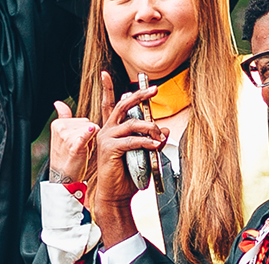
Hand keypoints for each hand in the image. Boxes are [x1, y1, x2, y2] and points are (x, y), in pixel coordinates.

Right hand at [48, 101, 98, 181]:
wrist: (63, 179)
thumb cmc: (66, 157)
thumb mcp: (63, 135)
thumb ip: (63, 116)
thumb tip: (58, 103)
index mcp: (58, 124)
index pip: (83, 120)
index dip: (85, 132)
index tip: (78, 143)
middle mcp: (61, 128)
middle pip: (88, 123)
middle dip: (89, 135)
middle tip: (81, 149)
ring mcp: (67, 136)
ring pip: (93, 129)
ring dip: (92, 141)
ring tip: (83, 152)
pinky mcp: (75, 145)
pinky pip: (87, 133)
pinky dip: (91, 134)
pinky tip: (90, 134)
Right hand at [84, 72, 163, 246]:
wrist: (116, 195)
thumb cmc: (128, 174)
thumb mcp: (143, 152)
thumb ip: (151, 138)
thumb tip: (164, 128)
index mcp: (111, 129)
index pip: (109, 104)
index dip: (107, 88)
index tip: (104, 74)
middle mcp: (106, 130)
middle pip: (122, 105)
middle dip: (139, 95)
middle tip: (154, 89)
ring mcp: (106, 139)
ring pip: (131, 123)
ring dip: (149, 127)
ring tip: (159, 135)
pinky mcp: (110, 149)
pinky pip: (132, 140)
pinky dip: (146, 141)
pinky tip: (155, 145)